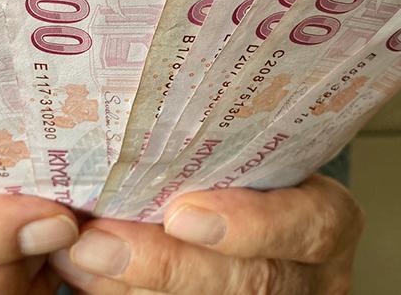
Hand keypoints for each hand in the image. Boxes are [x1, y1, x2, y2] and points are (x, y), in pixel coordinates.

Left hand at [51, 174, 362, 293]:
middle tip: (96, 243)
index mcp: (322, 219)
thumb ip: (211, 147)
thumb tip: (124, 121)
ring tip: (78, 259)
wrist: (248, 213)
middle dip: (168, 267)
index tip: (182, 214)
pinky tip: (88, 277)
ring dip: (133, 288)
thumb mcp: (248, 151)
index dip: (255, 226)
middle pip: (253, 283)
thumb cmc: (242, 169)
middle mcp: (305, 272)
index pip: (314, 225)